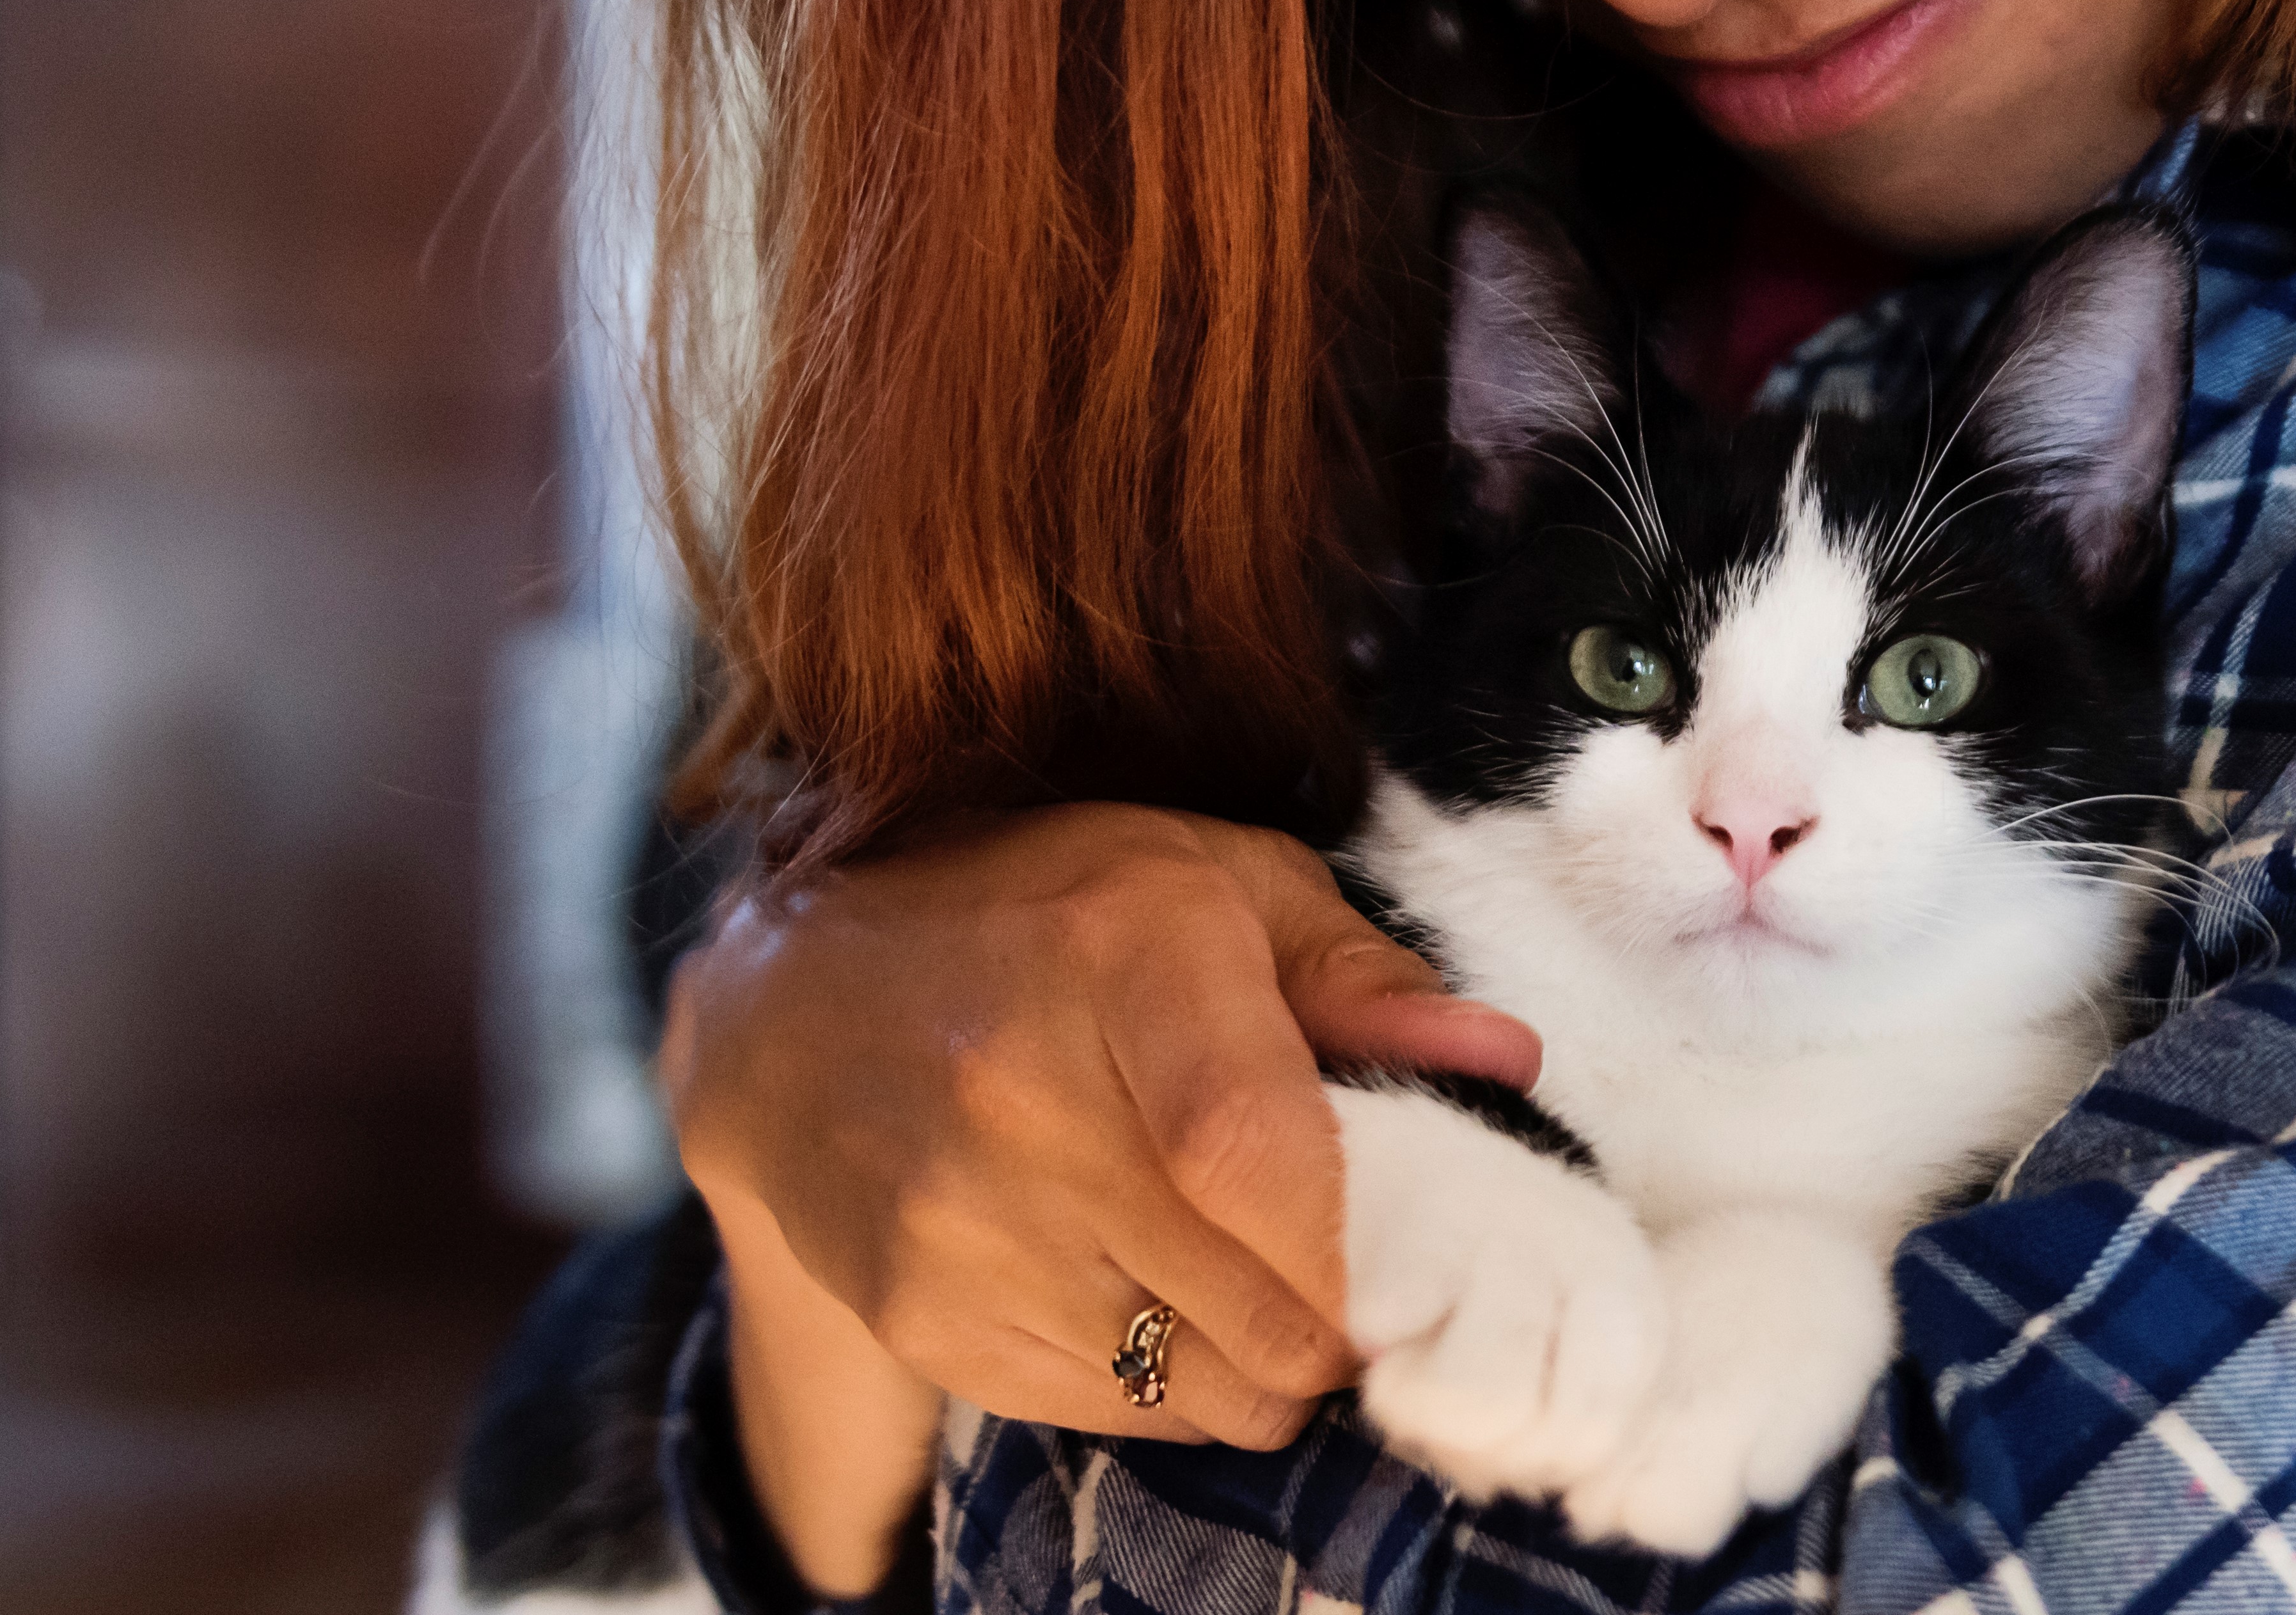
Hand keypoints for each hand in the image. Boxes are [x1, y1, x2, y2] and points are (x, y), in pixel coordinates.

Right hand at [663, 801, 1542, 1449]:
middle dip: (1336, 1320)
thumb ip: (1365, 976)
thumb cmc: (1043, 918)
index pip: (1265, 1158)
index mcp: (1122, 953)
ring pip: (1193, 1382)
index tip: (1401, 1251)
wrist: (790, 1000)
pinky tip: (1152, 1301)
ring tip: (1249, 1285)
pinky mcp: (918, 1311)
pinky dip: (1163, 1385)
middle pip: (1254, 1301)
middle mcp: (1022, 1091)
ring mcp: (957, 1217)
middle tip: (1344, 1277)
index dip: (1354, 1241)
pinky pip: (1108, 1410)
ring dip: (1257, 1362)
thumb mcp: (1214, 884)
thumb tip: (1505, 1059)